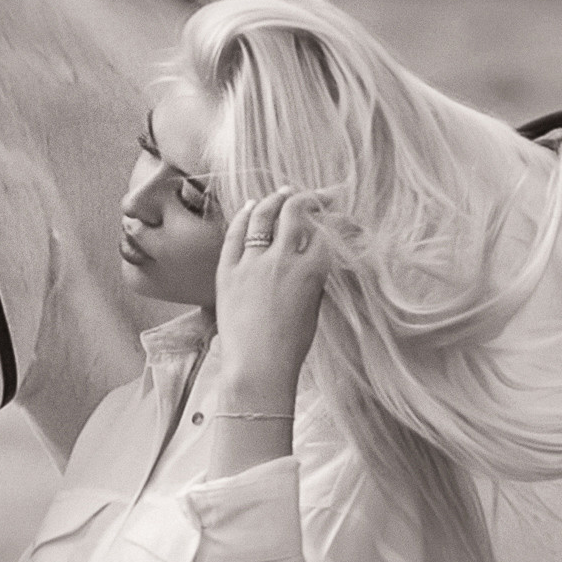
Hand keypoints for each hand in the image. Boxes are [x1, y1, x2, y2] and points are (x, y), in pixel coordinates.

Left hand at [216, 187, 327, 399]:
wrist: (257, 366)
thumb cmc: (290, 345)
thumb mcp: (314, 307)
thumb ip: (314, 277)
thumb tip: (313, 254)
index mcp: (311, 271)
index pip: (324, 230)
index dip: (332, 218)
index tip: (333, 214)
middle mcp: (282, 260)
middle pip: (295, 212)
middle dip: (307, 198)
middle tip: (313, 197)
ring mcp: (252, 263)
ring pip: (263, 215)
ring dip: (275, 200)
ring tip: (282, 194)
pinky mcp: (228, 271)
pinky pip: (235, 234)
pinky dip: (243, 215)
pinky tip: (250, 206)